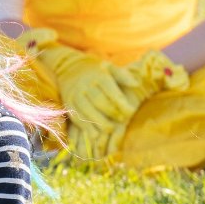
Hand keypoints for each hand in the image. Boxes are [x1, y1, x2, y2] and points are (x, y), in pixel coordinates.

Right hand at [69, 51, 189, 160]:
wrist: (71, 69)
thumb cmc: (97, 72)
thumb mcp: (110, 68)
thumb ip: (124, 76)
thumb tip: (136, 84)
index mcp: (99, 76)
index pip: (111, 91)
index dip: (121, 103)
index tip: (131, 111)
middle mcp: (85, 85)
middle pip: (98, 101)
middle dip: (111, 112)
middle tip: (122, 120)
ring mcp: (75, 95)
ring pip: (86, 110)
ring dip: (98, 122)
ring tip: (109, 130)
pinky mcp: (68, 104)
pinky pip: (76, 116)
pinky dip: (85, 127)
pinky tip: (94, 135)